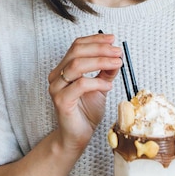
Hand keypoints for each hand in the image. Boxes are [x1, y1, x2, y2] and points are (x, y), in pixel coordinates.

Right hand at [48, 33, 122, 150]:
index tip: (112, 39)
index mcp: (63, 68)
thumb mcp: (100, 87)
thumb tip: (117, 57)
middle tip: (117, 52)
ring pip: (77, 65)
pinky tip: (108, 85)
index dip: (95, 40)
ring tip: (117, 64)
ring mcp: (57, 88)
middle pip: (76, 52)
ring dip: (100, 61)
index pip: (77, 46)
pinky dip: (97, 82)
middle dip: (100, 49)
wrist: (77, 136)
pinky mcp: (61, 101)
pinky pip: (80, 85)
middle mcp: (56, 76)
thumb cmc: (86, 111)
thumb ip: (105, 71)